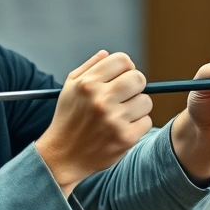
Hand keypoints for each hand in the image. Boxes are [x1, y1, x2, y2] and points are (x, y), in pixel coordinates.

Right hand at [36, 50, 152, 196]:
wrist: (63, 156)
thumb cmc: (68, 119)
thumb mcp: (70, 88)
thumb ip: (89, 67)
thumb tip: (108, 54)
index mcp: (88, 83)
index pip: (123, 60)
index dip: (126, 68)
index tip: (122, 77)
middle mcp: (101, 100)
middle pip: (139, 78)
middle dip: (135, 86)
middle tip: (126, 96)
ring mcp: (114, 120)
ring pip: (146, 101)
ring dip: (137, 107)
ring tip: (121, 115)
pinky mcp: (125, 138)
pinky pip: (146, 122)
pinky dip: (137, 125)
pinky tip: (121, 129)